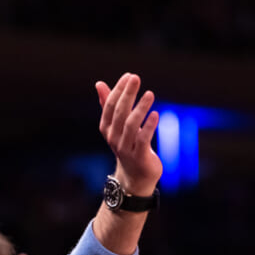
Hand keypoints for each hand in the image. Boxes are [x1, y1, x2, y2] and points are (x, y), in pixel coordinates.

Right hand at [95, 73, 161, 194]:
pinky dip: (149, 126)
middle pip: (119, 113)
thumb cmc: (128, 147)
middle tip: (136, 78)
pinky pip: (143, 139)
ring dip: (140, 108)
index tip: (129, 76)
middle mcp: (114, 138)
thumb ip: (109, 105)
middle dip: (127, 94)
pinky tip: (155, 114)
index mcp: (107, 128)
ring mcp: (125, 148)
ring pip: (131, 125)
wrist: (136, 178)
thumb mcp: (118, 126)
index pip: (110, 105)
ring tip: (150, 94)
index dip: (118, 90)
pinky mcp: (139, 157)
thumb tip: (99, 84)